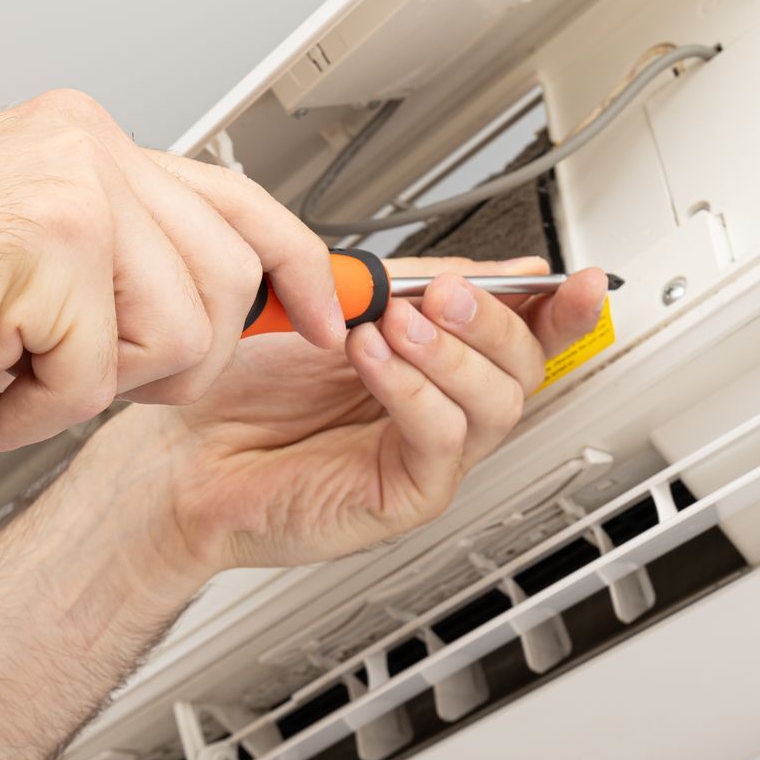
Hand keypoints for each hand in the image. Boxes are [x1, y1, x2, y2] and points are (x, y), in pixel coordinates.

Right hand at [0, 90, 345, 451]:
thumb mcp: (12, 256)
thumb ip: (111, 261)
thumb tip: (214, 311)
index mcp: (83, 143)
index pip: (240, 198)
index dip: (302, 271)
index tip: (333, 319)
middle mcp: (88, 148)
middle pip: (228, 283)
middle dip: (168, 364)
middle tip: (71, 380)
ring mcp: (73, 188)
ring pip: (177, 335)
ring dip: (86, 393)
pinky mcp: (49, 246)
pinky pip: (93, 379)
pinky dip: (24, 416)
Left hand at [89, 256, 611, 577]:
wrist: (178, 452)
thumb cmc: (244, 388)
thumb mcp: (333, 307)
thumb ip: (405, 285)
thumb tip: (483, 263)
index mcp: (439, 360)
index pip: (526, 334)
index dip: (563, 310)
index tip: (581, 281)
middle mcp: (443, 408)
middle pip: (523, 367)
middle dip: (493, 319)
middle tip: (443, 295)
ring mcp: (428, 456)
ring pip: (494, 404)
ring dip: (451, 352)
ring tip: (396, 324)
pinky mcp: (404, 496)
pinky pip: (439, 440)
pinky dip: (413, 391)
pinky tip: (372, 363)